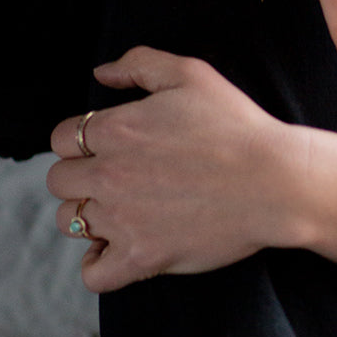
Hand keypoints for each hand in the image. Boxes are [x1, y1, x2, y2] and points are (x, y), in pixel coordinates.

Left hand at [46, 48, 299, 292]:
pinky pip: (93, 273)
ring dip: (90, 217)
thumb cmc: (239, 126)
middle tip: (118, 179)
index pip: (61, 139)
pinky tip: (118, 251)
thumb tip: (101, 74)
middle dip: (82, 178)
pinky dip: (98, 265)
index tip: (110, 149)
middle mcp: (109, 175)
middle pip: (58, 181)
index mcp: (115, 130)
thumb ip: (139, 63)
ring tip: (122, 213)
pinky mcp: (142, 257)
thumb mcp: (191, 75)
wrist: (277, 181)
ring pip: (69, 222)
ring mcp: (122, 219)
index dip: (82, 142)